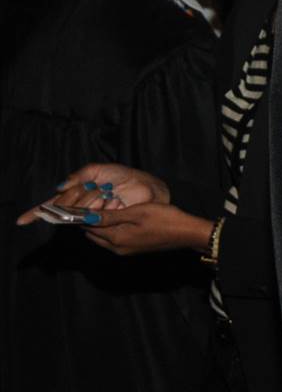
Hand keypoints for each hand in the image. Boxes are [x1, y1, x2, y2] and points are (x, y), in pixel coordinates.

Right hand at [17, 162, 169, 222]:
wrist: (150, 185)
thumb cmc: (126, 176)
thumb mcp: (100, 169)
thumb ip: (79, 175)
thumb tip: (60, 187)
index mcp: (79, 194)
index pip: (54, 204)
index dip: (38, 212)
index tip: (21, 221)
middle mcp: (83, 208)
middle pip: (67, 207)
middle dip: (81, 196)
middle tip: (101, 189)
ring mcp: (95, 216)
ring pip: (82, 212)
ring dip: (95, 201)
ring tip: (111, 194)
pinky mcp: (107, 223)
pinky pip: (97, 217)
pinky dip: (105, 206)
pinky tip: (115, 200)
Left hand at [83, 204, 212, 255]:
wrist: (187, 233)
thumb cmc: (164, 218)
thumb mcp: (137, 212)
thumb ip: (110, 216)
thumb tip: (86, 217)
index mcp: (116, 238)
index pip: (89, 227)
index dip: (85, 214)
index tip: (87, 201)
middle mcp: (117, 248)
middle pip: (93, 234)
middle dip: (90, 221)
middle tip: (98, 203)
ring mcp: (125, 250)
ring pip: (102, 237)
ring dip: (101, 225)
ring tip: (108, 209)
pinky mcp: (133, 249)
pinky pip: (113, 240)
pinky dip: (110, 230)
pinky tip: (120, 218)